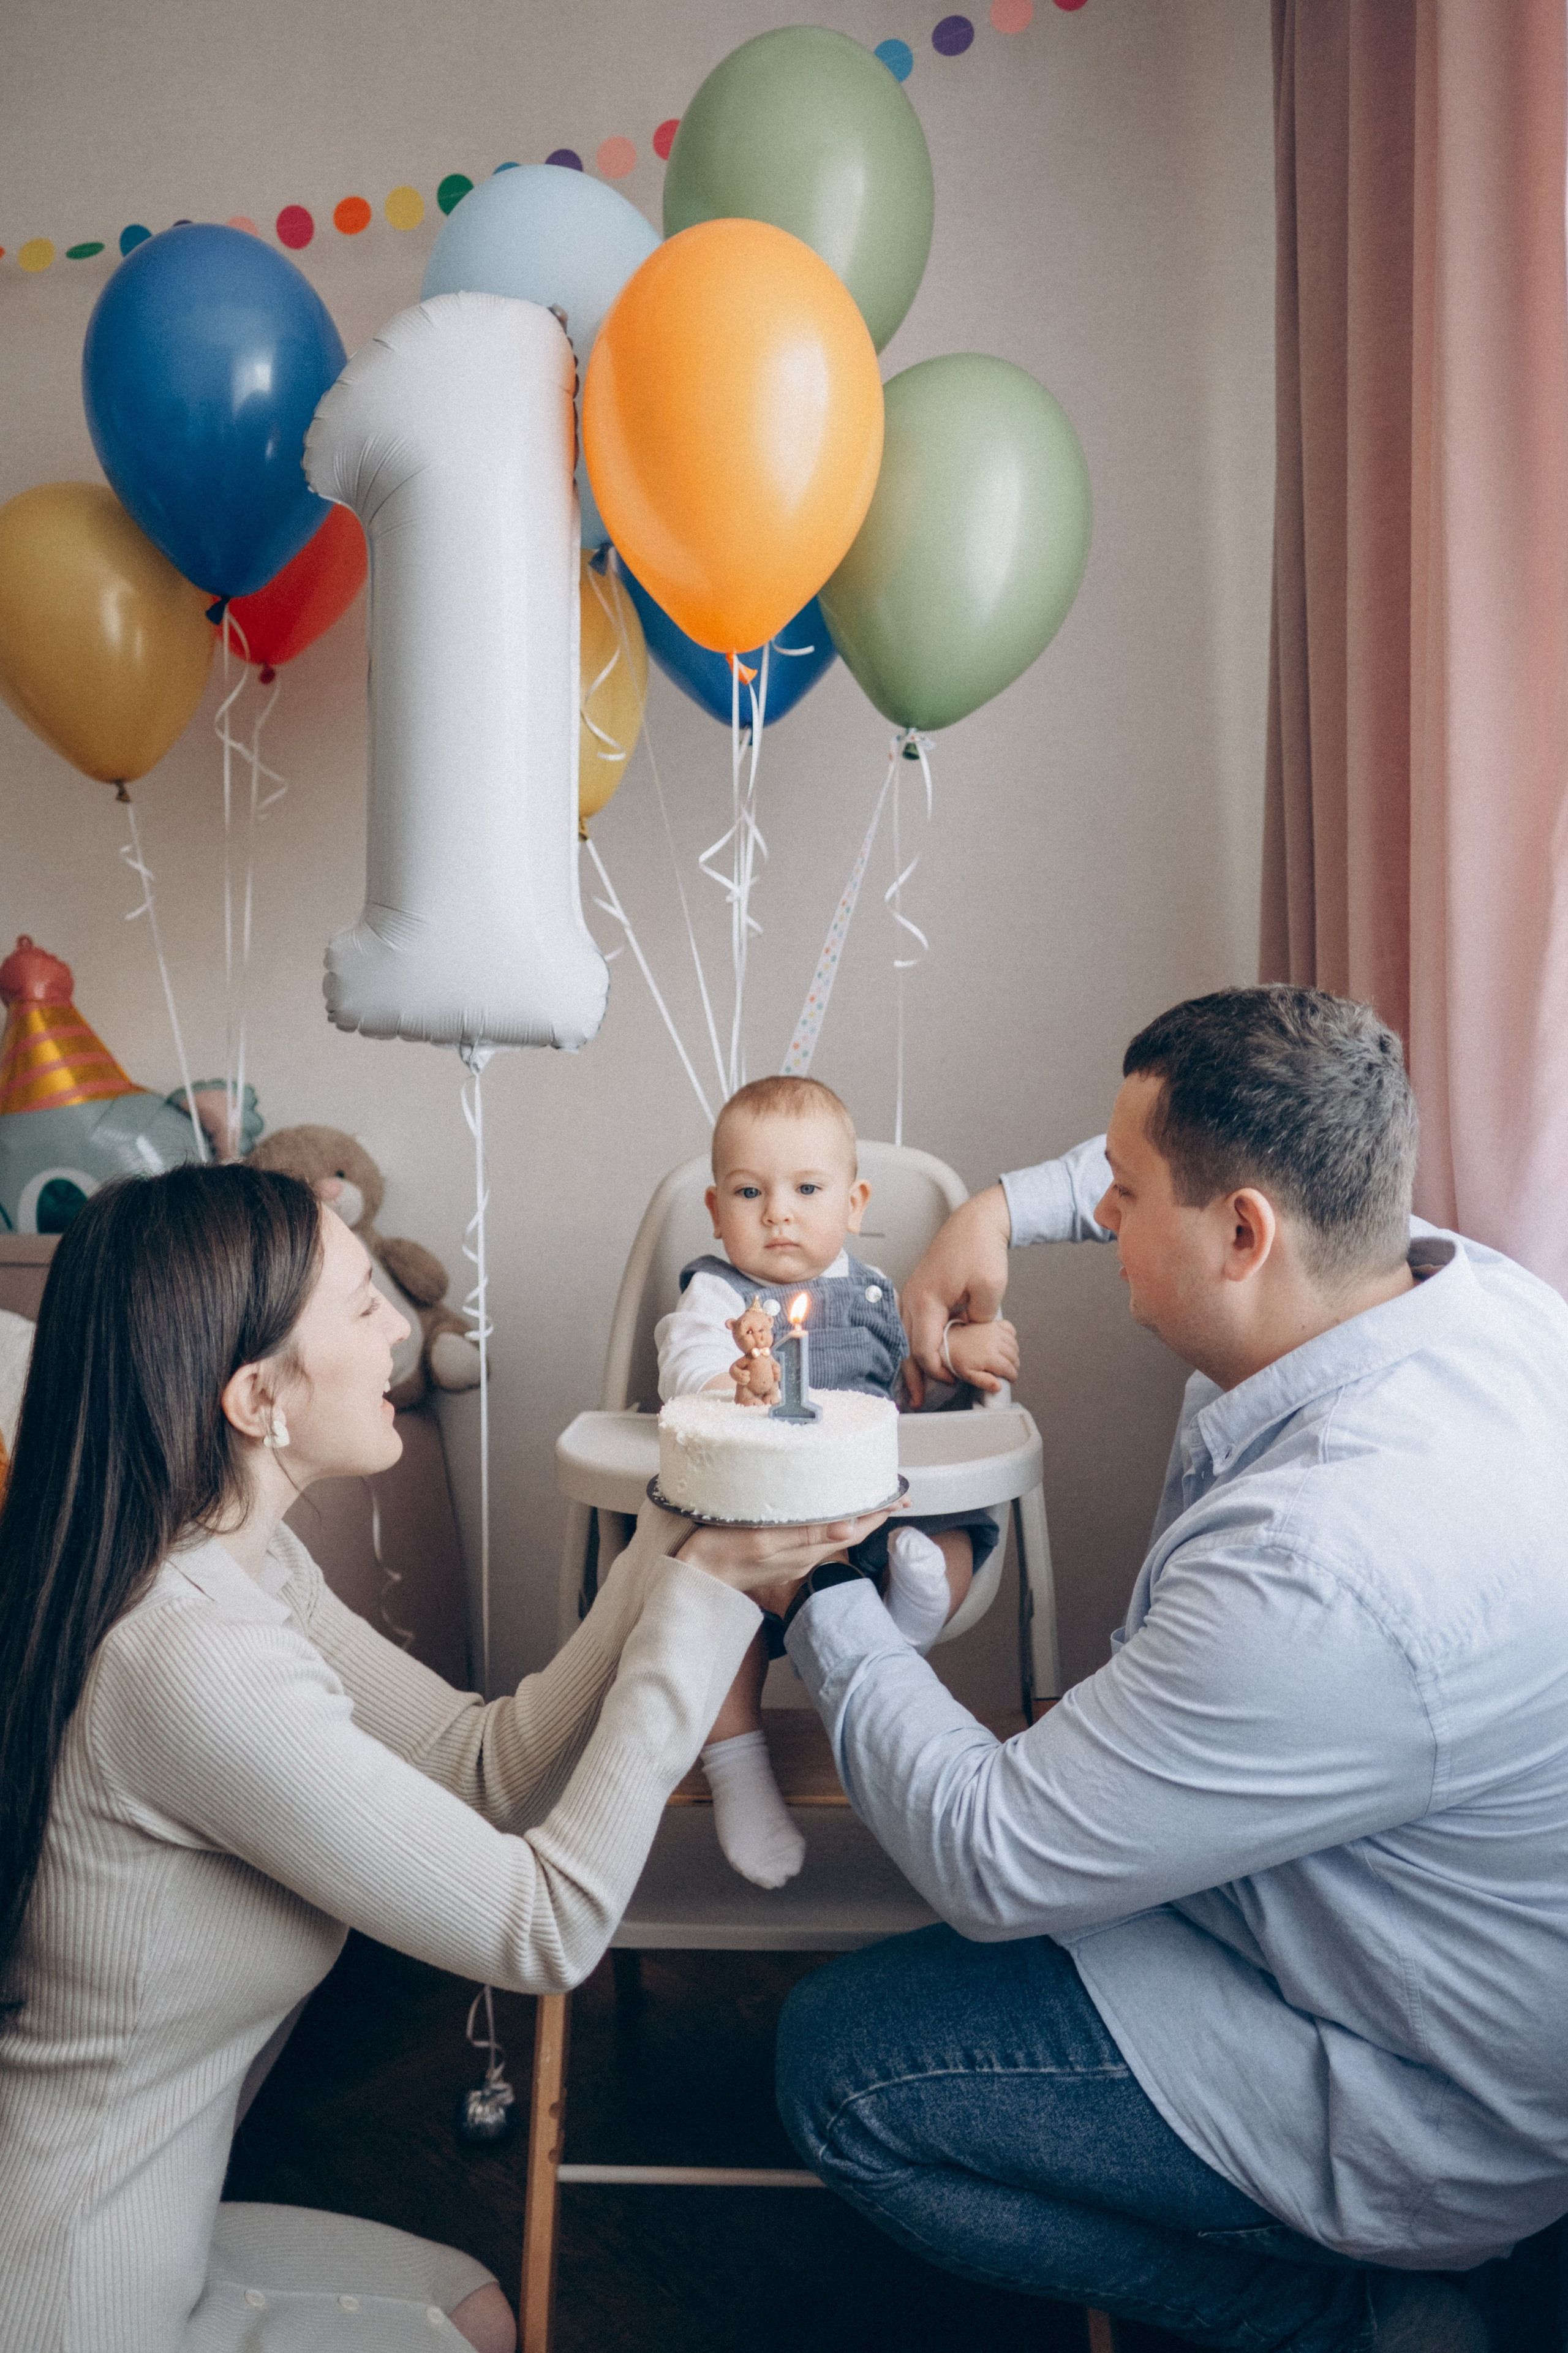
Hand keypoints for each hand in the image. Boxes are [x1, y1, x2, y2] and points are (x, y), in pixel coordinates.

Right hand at [677, 1513, 888, 1597]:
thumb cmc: (720, 1554)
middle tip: (892, 1490)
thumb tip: (849, 1527)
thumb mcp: (763, 1540)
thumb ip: (804, 1534)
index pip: (855, 1528)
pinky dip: (829, 1519)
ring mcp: (793, 1557)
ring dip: (852, 1513)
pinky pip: (814, 1535)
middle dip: (872, 1510)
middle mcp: (806, 1556)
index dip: (878, 1511)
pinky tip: (825, 1509)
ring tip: (866, 1495)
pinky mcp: (780, 1554)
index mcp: (806, 1550)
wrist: (695, 1578)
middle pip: (850, 1529)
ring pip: (834, 1531)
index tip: (899, 1494)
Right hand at [901, 1184, 1012, 1404]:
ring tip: (915, 1384)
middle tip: (917, 1399)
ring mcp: (912, 1293)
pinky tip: (923, 1354)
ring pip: (904, 1335)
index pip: (924, 1348)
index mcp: (927, 1299)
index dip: (938, 1370)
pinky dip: (915, 1342)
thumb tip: (971, 1336)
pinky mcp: (919, 1291)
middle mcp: (912, 1297)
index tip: (953, 1381)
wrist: (976, 1223)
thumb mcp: (990, 1290)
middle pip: (906, 1346)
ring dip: (912, 1360)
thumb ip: (979, 1322)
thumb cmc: (981, 1249)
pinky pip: (911, 1323)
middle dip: (913, 1375)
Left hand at [943, 1315, 1019, 1393]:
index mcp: (990, 1356)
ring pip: (1014, 1344)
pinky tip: (1006, 1342)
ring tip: (1007, 1359)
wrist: (949, 1340)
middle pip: (1014, 1357)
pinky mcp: (993, 1324)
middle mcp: (995, 1343)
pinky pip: (1010, 1328)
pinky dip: (1011, 1335)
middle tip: (1008, 1370)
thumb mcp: (968, 1375)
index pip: (1010, 1369)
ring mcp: (995, 1331)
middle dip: (1013, 1366)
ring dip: (1014, 1353)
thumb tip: (998, 1387)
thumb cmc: (957, 1357)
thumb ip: (984, 1382)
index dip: (1012, 1376)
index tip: (1010, 1378)